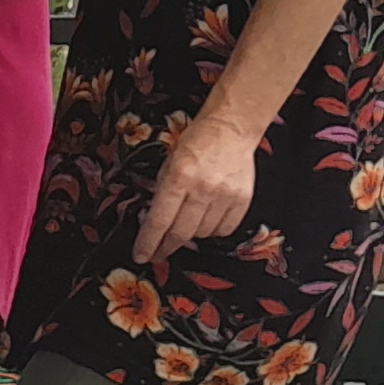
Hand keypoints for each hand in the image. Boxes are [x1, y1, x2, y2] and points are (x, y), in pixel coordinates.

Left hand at [132, 114, 260, 266]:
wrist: (231, 128)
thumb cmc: (195, 143)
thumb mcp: (168, 163)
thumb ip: (162, 193)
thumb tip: (154, 224)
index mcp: (180, 177)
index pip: (160, 220)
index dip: (148, 243)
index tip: (141, 255)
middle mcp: (203, 188)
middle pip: (181, 233)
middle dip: (166, 247)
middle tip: (158, 253)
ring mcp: (225, 195)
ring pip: (202, 233)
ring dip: (190, 235)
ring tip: (185, 224)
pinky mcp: (242, 199)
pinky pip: (224, 229)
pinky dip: (212, 231)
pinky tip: (206, 221)